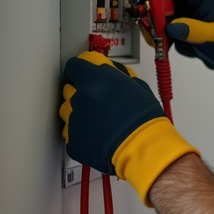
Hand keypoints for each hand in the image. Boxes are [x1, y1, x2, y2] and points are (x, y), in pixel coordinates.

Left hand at [60, 51, 198, 204]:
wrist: (144, 149)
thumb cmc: (145, 121)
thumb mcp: (139, 86)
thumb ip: (117, 74)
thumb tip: (110, 70)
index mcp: (96, 79)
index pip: (76, 64)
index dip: (83, 68)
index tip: (87, 72)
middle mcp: (81, 96)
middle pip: (70, 87)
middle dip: (82, 90)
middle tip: (99, 100)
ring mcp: (74, 119)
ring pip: (67, 109)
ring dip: (79, 111)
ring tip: (100, 119)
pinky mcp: (73, 140)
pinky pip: (71, 131)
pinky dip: (81, 132)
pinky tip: (97, 133)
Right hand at [147, 0, 213, 97]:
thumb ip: (195, 31)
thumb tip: (172, 26)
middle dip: (151, 6)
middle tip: (146, 22)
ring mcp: (187, 6)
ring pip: (160, 6)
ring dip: (154, 21)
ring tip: (156, 38)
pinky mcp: (182, 18)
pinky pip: (163, 20)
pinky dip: (158, 30)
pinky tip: (164, 43)